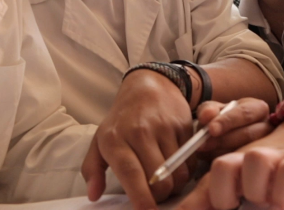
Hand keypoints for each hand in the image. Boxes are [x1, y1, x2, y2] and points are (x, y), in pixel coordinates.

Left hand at [81, 69, 194, 209]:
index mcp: (115, 139)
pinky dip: (185, 170)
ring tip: (165, 178)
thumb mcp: (100, 140)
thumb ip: (93, 169)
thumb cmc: (122, 120)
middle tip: (154, 194)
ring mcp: (164, 128)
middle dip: (159, 196)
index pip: (130, 172)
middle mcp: (140, 132)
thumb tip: (93, 195)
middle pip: (159, 180)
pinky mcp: (183, 127)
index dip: (140, 197)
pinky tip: (176, 163)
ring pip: (178, 174)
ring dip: (174, 185)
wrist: (149, 87)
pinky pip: (190, 161)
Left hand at [178, 115, 283, 209]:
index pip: (206, 176)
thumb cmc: (268, 162)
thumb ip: (209, 193)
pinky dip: (281, 192)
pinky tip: (280, 201)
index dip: (197, 200)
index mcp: (232, 158)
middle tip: (233, 205)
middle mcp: (249, 154)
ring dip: (256, 190)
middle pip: (223, 165)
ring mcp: (276, 155)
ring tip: (264, 200)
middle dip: (223, 195)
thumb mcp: (239, 176)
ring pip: (254, 160)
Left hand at [195, 98, 272, 158]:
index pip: (246, 113)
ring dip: (221, 152)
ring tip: (204, 151)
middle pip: (248, 134)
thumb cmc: (218, 120)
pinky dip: (225, 164)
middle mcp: (266, 127)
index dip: (227, 121)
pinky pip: (242, 165)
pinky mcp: (258, 163)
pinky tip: (212, 161)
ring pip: (245, 151)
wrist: (219, 138)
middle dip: (223, 139)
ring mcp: (265, 147)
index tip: (211, 129)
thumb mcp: (212, 110)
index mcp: (257, 109)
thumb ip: (208, 110)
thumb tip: (208, 115)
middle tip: (202, 144)